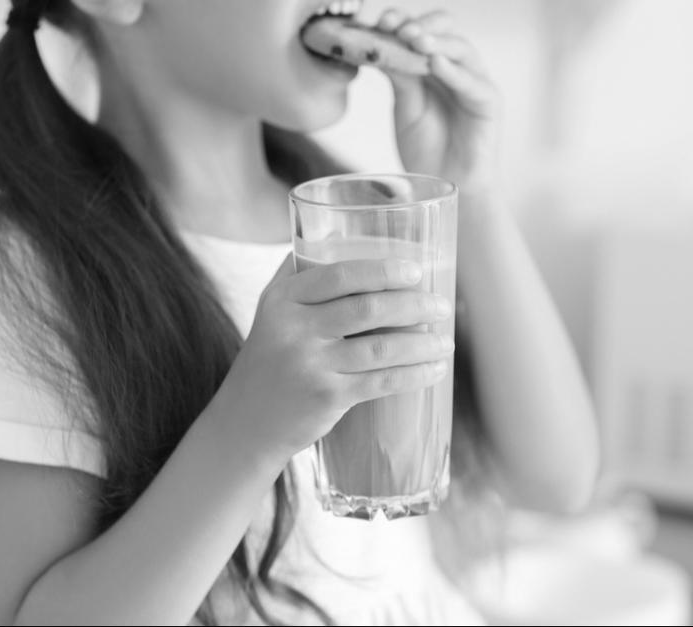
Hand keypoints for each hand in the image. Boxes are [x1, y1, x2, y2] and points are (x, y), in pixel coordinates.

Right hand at [217, 255, 454, 463]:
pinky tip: (434, 369)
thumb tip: (336, 229)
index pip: (340, 275)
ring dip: (422, 344)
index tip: (416, 271)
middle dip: (414, 305)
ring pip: (380, 348)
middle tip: (443, 305)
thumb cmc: (271, 358)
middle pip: (367, 309)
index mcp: (283, 299)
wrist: (246, 422)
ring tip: (446, 341)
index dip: (383, 271)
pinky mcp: (326, 397)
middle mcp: (294, 329)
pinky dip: (414, 375)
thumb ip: (299, 272)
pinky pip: (381, 382)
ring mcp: (310, 365)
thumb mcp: (272, 310)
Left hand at [375, 8, 499, 196]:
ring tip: (414, 39)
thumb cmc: (429, 149)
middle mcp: (455, 67)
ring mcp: (474, 81)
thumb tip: (379, 47)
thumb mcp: (405, 109)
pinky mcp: (488, 102)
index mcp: (431, 65)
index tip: (373, 23)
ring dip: (436, 41)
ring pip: (460, 49)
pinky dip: (454, 72)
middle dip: (418, 25)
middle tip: (394, 28)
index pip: (419, 30)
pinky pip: (473, 82)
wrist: (450, 186)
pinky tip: (436, 64)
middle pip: (443, 29)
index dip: (398, 22)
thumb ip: (399, 78)